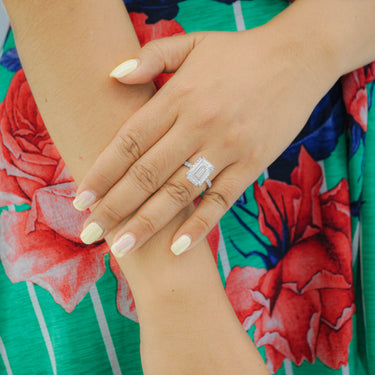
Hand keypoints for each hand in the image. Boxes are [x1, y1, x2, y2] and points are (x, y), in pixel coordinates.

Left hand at [73, 20, 337, 256]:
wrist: (297, 58)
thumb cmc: (239, 53)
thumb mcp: (192, 43)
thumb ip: (150, 57)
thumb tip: (112, 75)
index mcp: (178, 96)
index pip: (129, 141)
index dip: (102, 172)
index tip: (80, 199)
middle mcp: (198, 124)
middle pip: (146, 173)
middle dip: (114, 206)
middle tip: (89, 233)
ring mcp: (227, 147)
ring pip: (179, 193)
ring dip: (147, 223)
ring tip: (121, 247)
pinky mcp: (252, 164)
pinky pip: (221, 201)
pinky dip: (199, 226)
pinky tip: (177, 247)